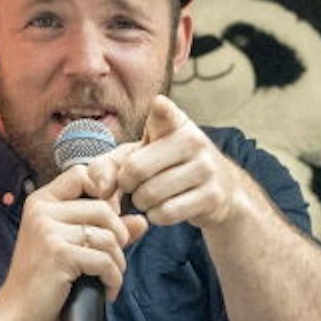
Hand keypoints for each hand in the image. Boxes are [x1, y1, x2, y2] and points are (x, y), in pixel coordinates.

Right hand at [6, 146, 149, 316]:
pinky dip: (113, 279)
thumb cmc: (43, 284)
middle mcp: (42, 211)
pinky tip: (105, 291)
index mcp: (41, 203)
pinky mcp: (59, 254)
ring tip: (108, 278)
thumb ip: (105, 231)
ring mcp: (48, 231)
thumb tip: (141, 221)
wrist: (18, 315)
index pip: (82, 174)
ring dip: (117, 263)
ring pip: (108, 236)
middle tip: (113, 260)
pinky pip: (105, 260)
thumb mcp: (73, 250)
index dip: (104, 189)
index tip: (111, 219)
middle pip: (104, 207)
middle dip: (119, 237)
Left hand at [118, 95, 254, 229]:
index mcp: (173, 122)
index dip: (161, 109)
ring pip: (150, 195)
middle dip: (126, 184)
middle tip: (132, 186)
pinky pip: (166, 213)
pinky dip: (156, 216)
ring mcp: (206, 168)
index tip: (158, 104)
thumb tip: (102, 189)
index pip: (165, 112)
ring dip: (141, 203)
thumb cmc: (165, 166)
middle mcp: (193, 140)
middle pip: (136, 169)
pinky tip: (162, 209)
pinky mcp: (212, 196)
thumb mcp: (135, 155)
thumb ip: (107, 166)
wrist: (219, 187)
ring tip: (149, 197)